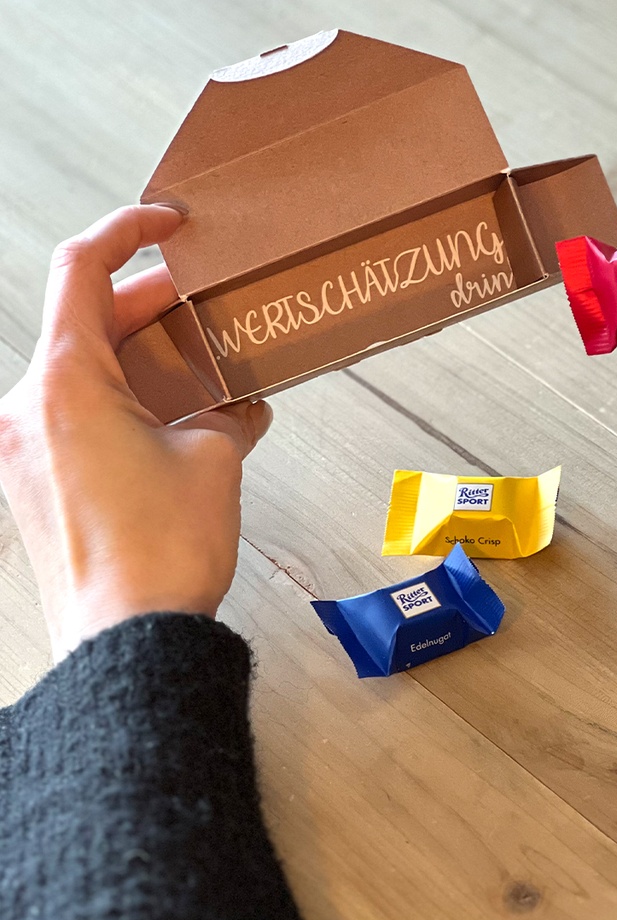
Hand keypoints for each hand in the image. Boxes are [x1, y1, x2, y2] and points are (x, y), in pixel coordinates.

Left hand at [0, 205, 272, 659]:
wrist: (127, 639)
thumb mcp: (212, 462)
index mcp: (64, 384)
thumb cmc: (160, 553)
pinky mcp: (34, 485)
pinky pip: (73, 418)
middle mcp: (26, 409)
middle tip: (203, 310)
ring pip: (79, 373)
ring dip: (137, 361)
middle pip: (83, 323)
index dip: (128, 231)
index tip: (168, 226)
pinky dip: (121, 405)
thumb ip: (224, 417)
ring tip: (196, 370)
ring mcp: (22, 450)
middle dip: (148, 308)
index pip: (81, 269)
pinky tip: (172, 422)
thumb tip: (237, 410)